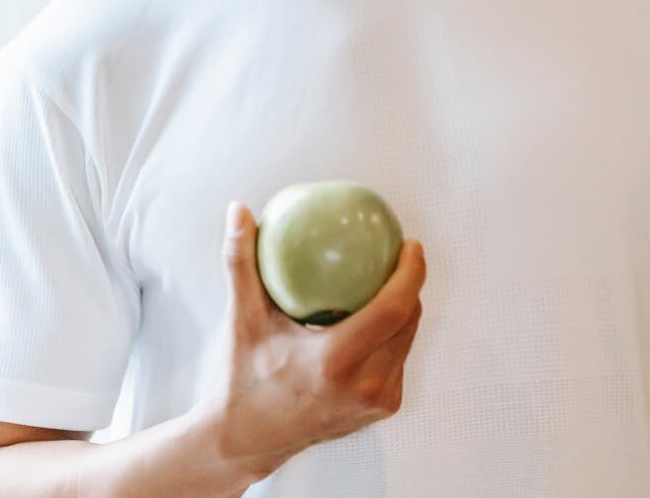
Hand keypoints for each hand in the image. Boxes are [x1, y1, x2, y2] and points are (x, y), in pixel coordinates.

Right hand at [206, 201, 425, 482]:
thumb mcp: (243, 317)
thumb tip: (238, 211)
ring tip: (391, 276)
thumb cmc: (245, 376)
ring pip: (407, 340)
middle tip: (398, 252)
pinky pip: (398, 359)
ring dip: (404, 307)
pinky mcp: (381, 410)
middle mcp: (363, 386)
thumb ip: (240, 262)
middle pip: (408, 321)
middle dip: (411, 283)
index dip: (411, 274)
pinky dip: (393, 333)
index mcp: (334, 362)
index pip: (392, 310)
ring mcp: (375, 402)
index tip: (410, 245)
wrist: (249, 438)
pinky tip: (378, 311)